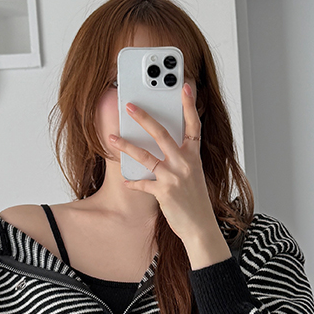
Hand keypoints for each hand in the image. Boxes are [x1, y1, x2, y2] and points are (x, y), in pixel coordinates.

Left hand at [107, 84, 215, 244]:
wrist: (200, 227)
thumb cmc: (195, 200)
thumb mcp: (193, 174)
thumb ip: (181, 157)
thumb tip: (161, 144)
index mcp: (194, 156)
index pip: (193, 125)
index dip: (189, 105)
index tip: (186, 87)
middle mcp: (185, 163)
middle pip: (162, 134)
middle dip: (144, 118)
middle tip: (130, 106)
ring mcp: (174, 177)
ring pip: (146, 156)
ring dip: (126, 146)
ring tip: (112, 138)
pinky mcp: (163, 192)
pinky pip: (142, 183)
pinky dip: (133, 182)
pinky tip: (126, 180)